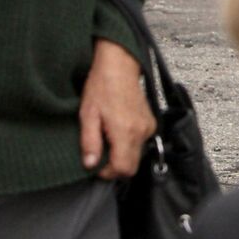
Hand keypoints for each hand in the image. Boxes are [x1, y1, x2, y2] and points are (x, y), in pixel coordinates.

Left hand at [79, 39, 155, 179]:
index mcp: (125, 131)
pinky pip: (141, 143)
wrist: (120, 65)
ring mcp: (148, 126)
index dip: (107, 173)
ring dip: (121, 155)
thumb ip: (89, 142)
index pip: (123, 169)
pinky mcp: (151, 122)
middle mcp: (141, 132)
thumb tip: (90, 164)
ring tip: (106, 138)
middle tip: (99, 154)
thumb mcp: (87, 115)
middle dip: (115, 167)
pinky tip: (116, 131)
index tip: (95, 164)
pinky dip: (128, 145)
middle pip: (132, 167)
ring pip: (137, 156)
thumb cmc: (101, 86)